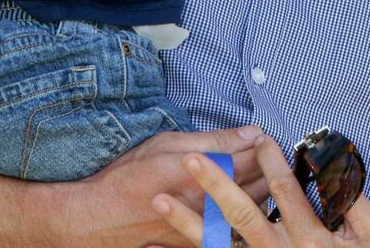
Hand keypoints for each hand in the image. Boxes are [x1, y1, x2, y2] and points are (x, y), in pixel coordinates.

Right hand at [52, 127, 271, 245]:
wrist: (99, 218)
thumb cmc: (129, 177)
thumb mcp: (168, 144)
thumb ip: (214, 140)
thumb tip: (249, 132)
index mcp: (207, 175)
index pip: (254, 158)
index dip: (265, 145)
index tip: (266, 138)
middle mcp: (212, 204)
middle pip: (259, 186)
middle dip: (269, 168)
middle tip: (270, 156)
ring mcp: (208, 228)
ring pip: (251, 209)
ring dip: (261, 192)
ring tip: (260, 179)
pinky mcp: (197, 243)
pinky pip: (231, 229)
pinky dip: (240, 215)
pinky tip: (238, 205)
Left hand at [151, 134, 369, 247]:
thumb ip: (359, 205)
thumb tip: (340, 169)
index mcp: (310, 238)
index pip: (283, 190)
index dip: (270, 160)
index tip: (259, 137)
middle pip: (241, 214)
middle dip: (215, 184)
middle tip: (191, 158)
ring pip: (218, 244)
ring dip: (187, 221)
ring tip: (159, 199)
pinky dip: (192, 245)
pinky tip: (164, 237)